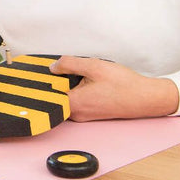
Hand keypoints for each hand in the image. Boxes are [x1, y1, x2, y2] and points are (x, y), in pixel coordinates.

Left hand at [50, 56, 178, 120]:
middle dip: (55, 81)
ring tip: (76, 72)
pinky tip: (85, 79)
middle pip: (55, 95)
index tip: (34, 71)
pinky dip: (76, 89)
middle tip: (59, 67)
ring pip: (66, 97)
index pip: (47, 94)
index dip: (41, 81)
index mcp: (74, 103)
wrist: (146, 98)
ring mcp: (83, 115)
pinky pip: (76, 100)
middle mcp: (76, 113)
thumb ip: (69, 64)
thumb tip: (52, 67)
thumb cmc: (123, 84)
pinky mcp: (90, 113)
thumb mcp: (94, 66)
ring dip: (67, 84)